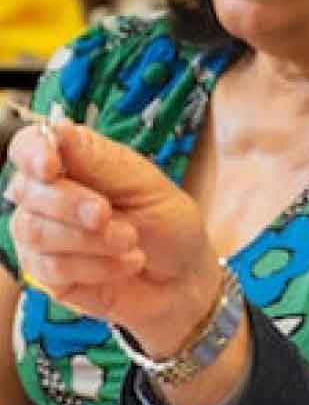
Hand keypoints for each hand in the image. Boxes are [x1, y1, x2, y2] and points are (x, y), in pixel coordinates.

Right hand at [5, 120, 223, 357]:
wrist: (184, 277)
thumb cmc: (167, 223)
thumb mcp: (145, 186)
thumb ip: (99, 161)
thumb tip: (58, 128)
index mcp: (71, 164)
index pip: (28, 146)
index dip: (32, 153)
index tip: (50, 167)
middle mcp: (47, 197)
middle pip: (27, 191)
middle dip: (71, 205)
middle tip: (108, 215)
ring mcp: (43, 237)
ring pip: (36, 232)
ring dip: (91, 239)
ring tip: (131, 241)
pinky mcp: (48, 276)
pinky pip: (53, 269)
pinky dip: (97, 266)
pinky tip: (126, 263)